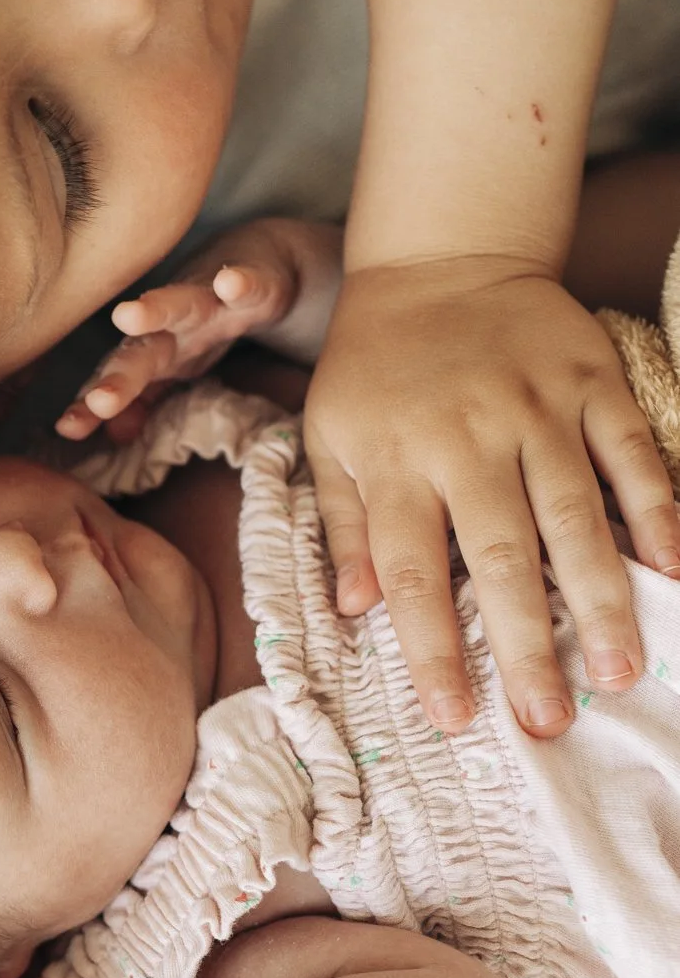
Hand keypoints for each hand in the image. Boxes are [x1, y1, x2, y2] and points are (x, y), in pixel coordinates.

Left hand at [55, 218, 343, 442]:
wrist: (252, 266)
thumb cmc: (202, 324)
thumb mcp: (176, 368)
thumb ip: (145, 400)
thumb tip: (114, 435)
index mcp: (154, 353)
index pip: (118, 383)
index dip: (92, 406)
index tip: (68, 428)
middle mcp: (172, 327)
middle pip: (141, 351)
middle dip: (119, 376)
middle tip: (99, 400)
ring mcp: (212, 302)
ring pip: (180, 304)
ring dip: (155, 310)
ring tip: (127, 316)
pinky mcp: (254, 285)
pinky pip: (249, 285)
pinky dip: (241, 283)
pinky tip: (231, 283)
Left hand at [305, 259, 679, 737]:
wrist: (438, 257)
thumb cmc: (375, 366)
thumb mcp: (331, 434)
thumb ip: (347, 521)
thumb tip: (353, 610)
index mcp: (395, 459)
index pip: (409, 572)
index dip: (431, 649)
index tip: (455, 718)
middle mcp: (468, 438)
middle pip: (499, 557)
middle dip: (527, 645)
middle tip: (551, 720)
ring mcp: (536, 407)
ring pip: (574, 515)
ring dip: (602, 599)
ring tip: (623, 672)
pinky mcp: (591, 379)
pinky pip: (631, 451)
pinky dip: (658, 509)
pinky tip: (675, 569)